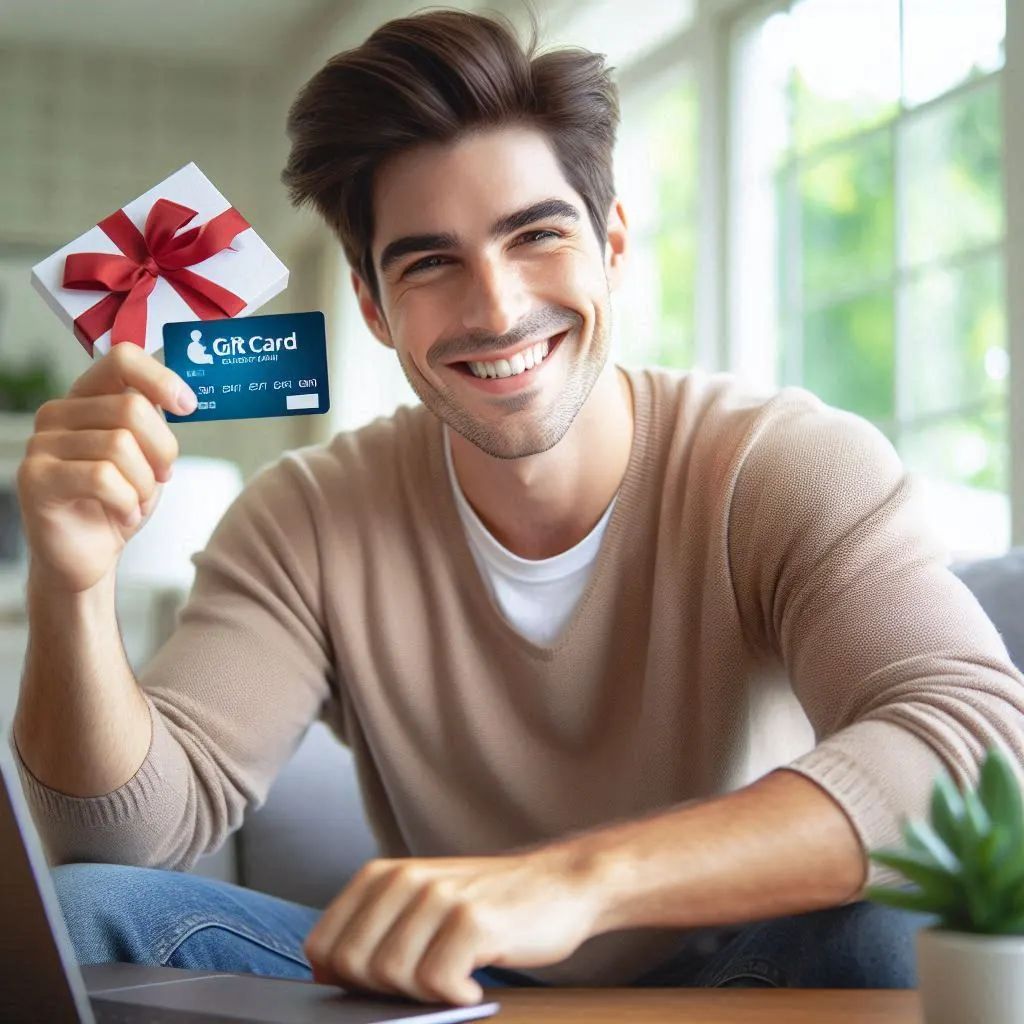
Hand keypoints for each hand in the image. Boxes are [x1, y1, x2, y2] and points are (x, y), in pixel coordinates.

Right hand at [16, 341, 197, 593]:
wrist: (88, 554)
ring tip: (136, 501)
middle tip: (163, 476)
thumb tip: (180, 395)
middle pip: (132, 408)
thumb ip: (152, 420)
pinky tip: (123, 516)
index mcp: (86, 398)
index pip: (122, 359)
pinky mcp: (36, 478)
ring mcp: (41, 445)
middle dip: (162, 450)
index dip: (161, 378)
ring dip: (144, 484)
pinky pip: (101, 478)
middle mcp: (57, 413)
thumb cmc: (118, 501)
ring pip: (120, 447)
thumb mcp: (146, 454)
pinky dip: (127, 502)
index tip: (188, 406)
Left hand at [303, 848, 600, 1005]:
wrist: (560, 883)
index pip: (323, 945)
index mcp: (383, 876)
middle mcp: (406, 880)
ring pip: (392, 977)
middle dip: (384, 990)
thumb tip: (324, 972)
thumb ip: (374, 928)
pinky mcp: (472, 921)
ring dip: (425, 993)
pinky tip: (475, 985)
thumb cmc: (488, 904)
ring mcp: (439, 898)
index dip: (344, 979)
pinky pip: (437, 984)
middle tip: (426, 980)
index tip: (380, 985)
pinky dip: (457, 997)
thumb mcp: (420, 903)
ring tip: (454, 977)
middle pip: (353, 966)